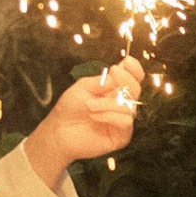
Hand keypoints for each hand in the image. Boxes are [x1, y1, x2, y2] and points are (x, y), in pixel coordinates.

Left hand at [24, 55, 143, 186]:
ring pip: (129, 107)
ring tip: (90, 106)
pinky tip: (95, 116)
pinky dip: (110, 116)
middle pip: (136, 90)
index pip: (132, 79)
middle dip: (126, 80)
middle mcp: (121, 104)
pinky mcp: (121, 136)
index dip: (134, 70)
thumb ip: (103, 81)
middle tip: (113, 73)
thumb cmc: (70, 108)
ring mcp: (122, 120)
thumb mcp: (83, 87)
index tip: (128, 61)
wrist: (59, 131)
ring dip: (109, 103)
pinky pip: (125, 122)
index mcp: (114, 91)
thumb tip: (119, 72)